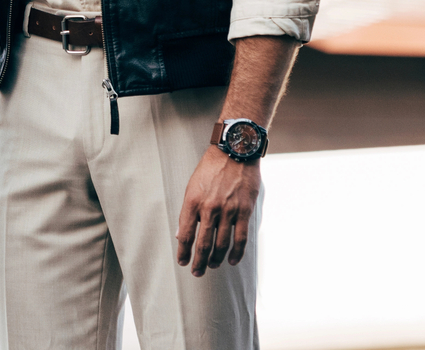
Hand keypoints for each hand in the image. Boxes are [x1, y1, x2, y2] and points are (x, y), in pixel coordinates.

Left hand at [175, 150, 258, 275]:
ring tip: (212, 266)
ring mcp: (228, 210)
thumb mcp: (192, 186)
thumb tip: (180, 234)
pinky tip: (231, 261)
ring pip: (221, 244)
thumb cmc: (211, 168)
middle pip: (203, 244)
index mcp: (192, 201)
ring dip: (216, 259)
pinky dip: (236, 253)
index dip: (183, 252)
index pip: (185, 234)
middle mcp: (209, 208)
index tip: (182, 262)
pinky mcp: (244, 211)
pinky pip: (240, 238)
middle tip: (197, 272)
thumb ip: (188, 211)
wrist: (235, 151)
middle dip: (199, 262)